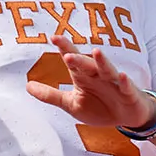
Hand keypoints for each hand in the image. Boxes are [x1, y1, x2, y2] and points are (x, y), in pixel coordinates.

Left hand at [27, 34, 155, 128]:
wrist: (127, 118)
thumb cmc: (100, 107)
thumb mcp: (71, 104)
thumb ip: (50, 95)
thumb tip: (27, 86)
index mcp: (83, 76)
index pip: (72, 59)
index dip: (64, 48)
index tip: (53, 37)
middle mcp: (98, 75)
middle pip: (87, 64)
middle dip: (78, 58)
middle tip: (67, 54)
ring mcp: (114, 83)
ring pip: (107, 70)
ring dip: (101, 62)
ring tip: (96, 52)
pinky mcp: (128, 94)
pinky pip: (126, 87)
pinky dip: (124, 82)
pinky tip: (122, 76)